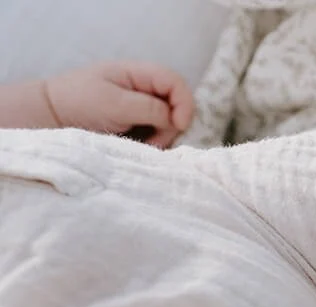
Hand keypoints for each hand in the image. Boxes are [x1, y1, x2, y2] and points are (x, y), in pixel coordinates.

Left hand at [41, 61, 193, 147]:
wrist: (51, 117)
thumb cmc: (79, 103)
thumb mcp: (115, 104)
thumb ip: (149, 108)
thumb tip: (176, 120)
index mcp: (137, 73)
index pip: (175, 82)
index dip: (184, 103)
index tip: (178, 125)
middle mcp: (142, 87)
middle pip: (176, 104)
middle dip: (172, 124)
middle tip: (155, 141)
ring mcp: (140, 105)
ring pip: (169, 121)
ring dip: (163, 136)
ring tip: (145, 145)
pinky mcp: (136, 122)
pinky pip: (158, 131)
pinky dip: (155, 141)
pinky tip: (141, 145)